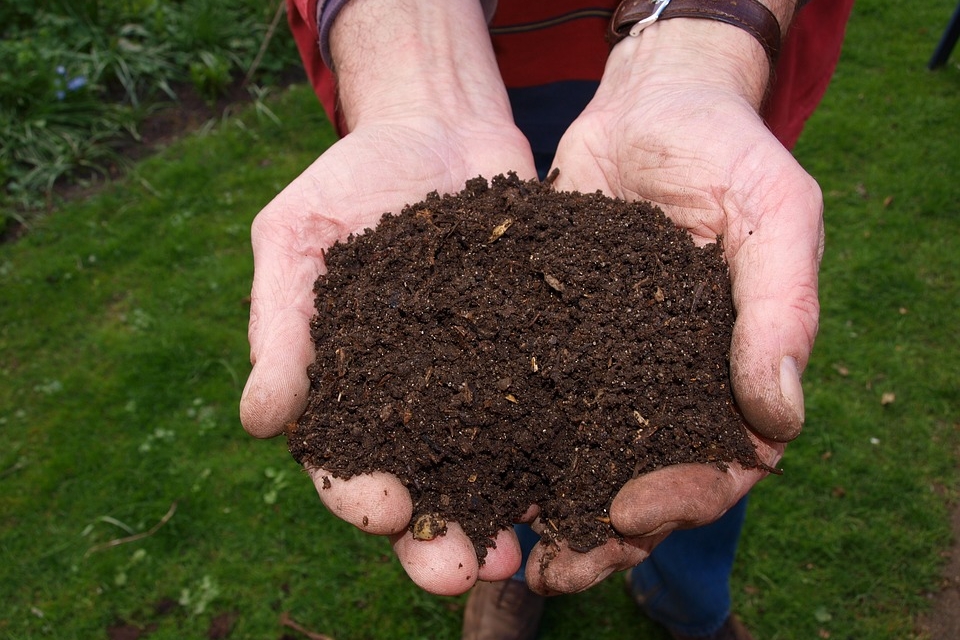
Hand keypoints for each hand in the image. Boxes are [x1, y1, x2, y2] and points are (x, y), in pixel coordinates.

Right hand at [240, 0, 537, 595]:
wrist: (437, 125)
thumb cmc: (350, 180)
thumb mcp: (296, 237)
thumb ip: (280, 326)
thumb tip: (259, 421)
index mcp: (348, 390)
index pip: (345, 463)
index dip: (360, 496)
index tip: (384, 510)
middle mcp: (417, 402)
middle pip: (425, 489)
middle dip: (439, 539)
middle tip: (464, 570)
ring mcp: (482, 382)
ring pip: (493, 470)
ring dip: (506, 517)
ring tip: (526, 552)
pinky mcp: (537, 354)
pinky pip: (552, 410)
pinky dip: (565, 451)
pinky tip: (586, 479)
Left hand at [525, 19, 820, 593]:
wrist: (648, 105)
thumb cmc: (726, 150)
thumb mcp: (773, 213)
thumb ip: (782, 308)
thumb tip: (780, 419)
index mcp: (731, 373)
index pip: (721, 465)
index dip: (681, 500)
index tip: (629, 512)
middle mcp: (667, 383)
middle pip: (642, 483)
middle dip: (602, 534)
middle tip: (553, 571)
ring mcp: (607, 367)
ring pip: (580, 458)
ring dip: (546, 508)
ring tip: (502, 547)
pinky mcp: (551, 340)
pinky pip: (529, 403)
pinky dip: (502, 442)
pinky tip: (466, 470)